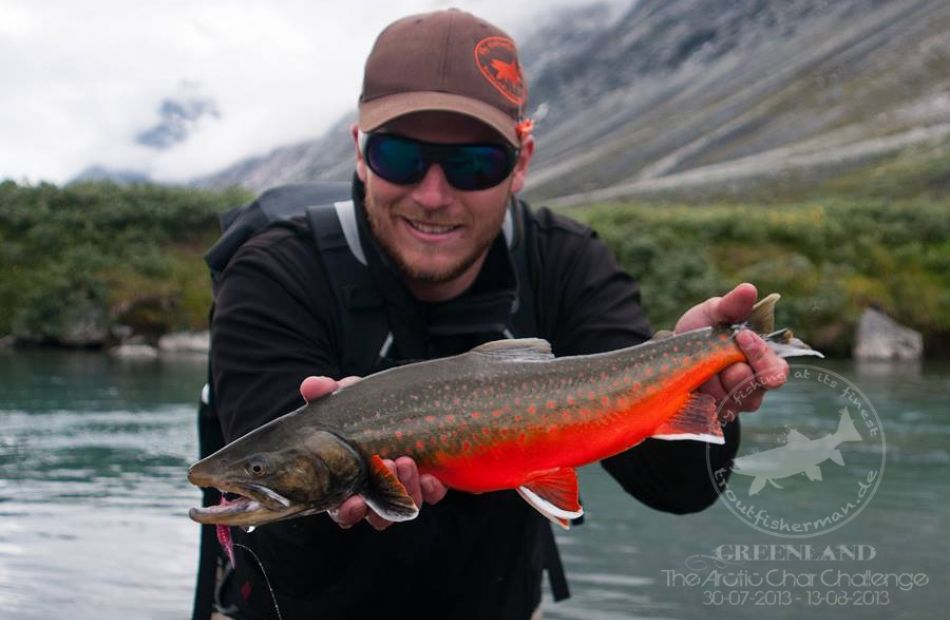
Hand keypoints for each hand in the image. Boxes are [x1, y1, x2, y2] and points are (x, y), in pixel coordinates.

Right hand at [298, 375, 448, 530]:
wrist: (400, 401)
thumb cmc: (362, 408)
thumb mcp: (344, 398)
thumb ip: (325, 392)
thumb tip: (311, 386)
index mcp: (348, 481)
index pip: (342, 510)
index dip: (347, 512)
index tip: (355, 501)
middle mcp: (375, 492)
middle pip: (376, 515)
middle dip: (382, 496)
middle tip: (387, 464)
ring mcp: (402, 488)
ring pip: (404, 507)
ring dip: (406, 488)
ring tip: (406, 460)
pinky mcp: (428, 481)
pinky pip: (431, 495)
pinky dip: (431, 489)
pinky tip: (431, 476)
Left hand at [674, 283, 788, 419]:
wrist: (671, 350)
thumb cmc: (703, 329)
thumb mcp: (715, 312)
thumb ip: (732, 305)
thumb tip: (749, 289)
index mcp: (762, 360)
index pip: (777, 371)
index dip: (762, 356)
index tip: (742, 336)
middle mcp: (753, 386)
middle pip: (756, 391)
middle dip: (736, 373)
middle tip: (720, 359)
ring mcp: (733, 403)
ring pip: (733, 403)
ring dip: (714, 384)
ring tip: (702, 368)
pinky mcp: (712, 414)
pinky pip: (710, 412)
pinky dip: (699, 396)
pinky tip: (693, 383)